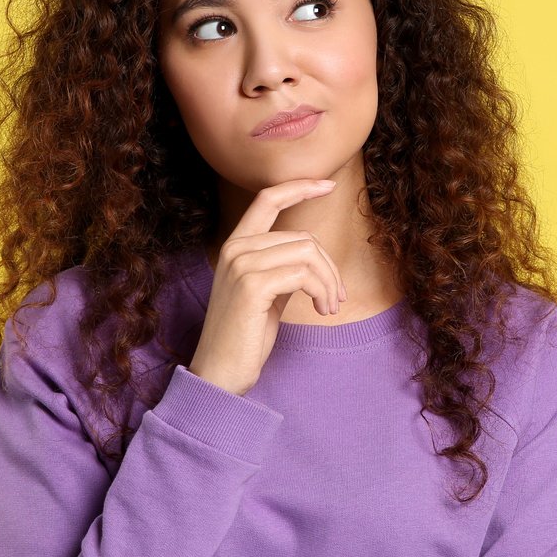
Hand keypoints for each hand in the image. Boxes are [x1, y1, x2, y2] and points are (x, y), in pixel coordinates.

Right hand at [189, 178, 347, 396]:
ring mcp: (241, 264)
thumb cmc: (244, 338)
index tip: (329, 184)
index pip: (267, 199)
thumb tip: (313, 255)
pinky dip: (322, 291)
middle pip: (302, 237)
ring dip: (329, 281)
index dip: (299, 187)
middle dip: (329, 267)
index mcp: (235, 246)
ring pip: (307, 253)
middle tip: (336, 298)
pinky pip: (305, 274)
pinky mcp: (253, 285)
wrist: (220, 373)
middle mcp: (235, 249)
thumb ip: (281, 267)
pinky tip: (322, 310)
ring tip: (329, 306)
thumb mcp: (265, 294)